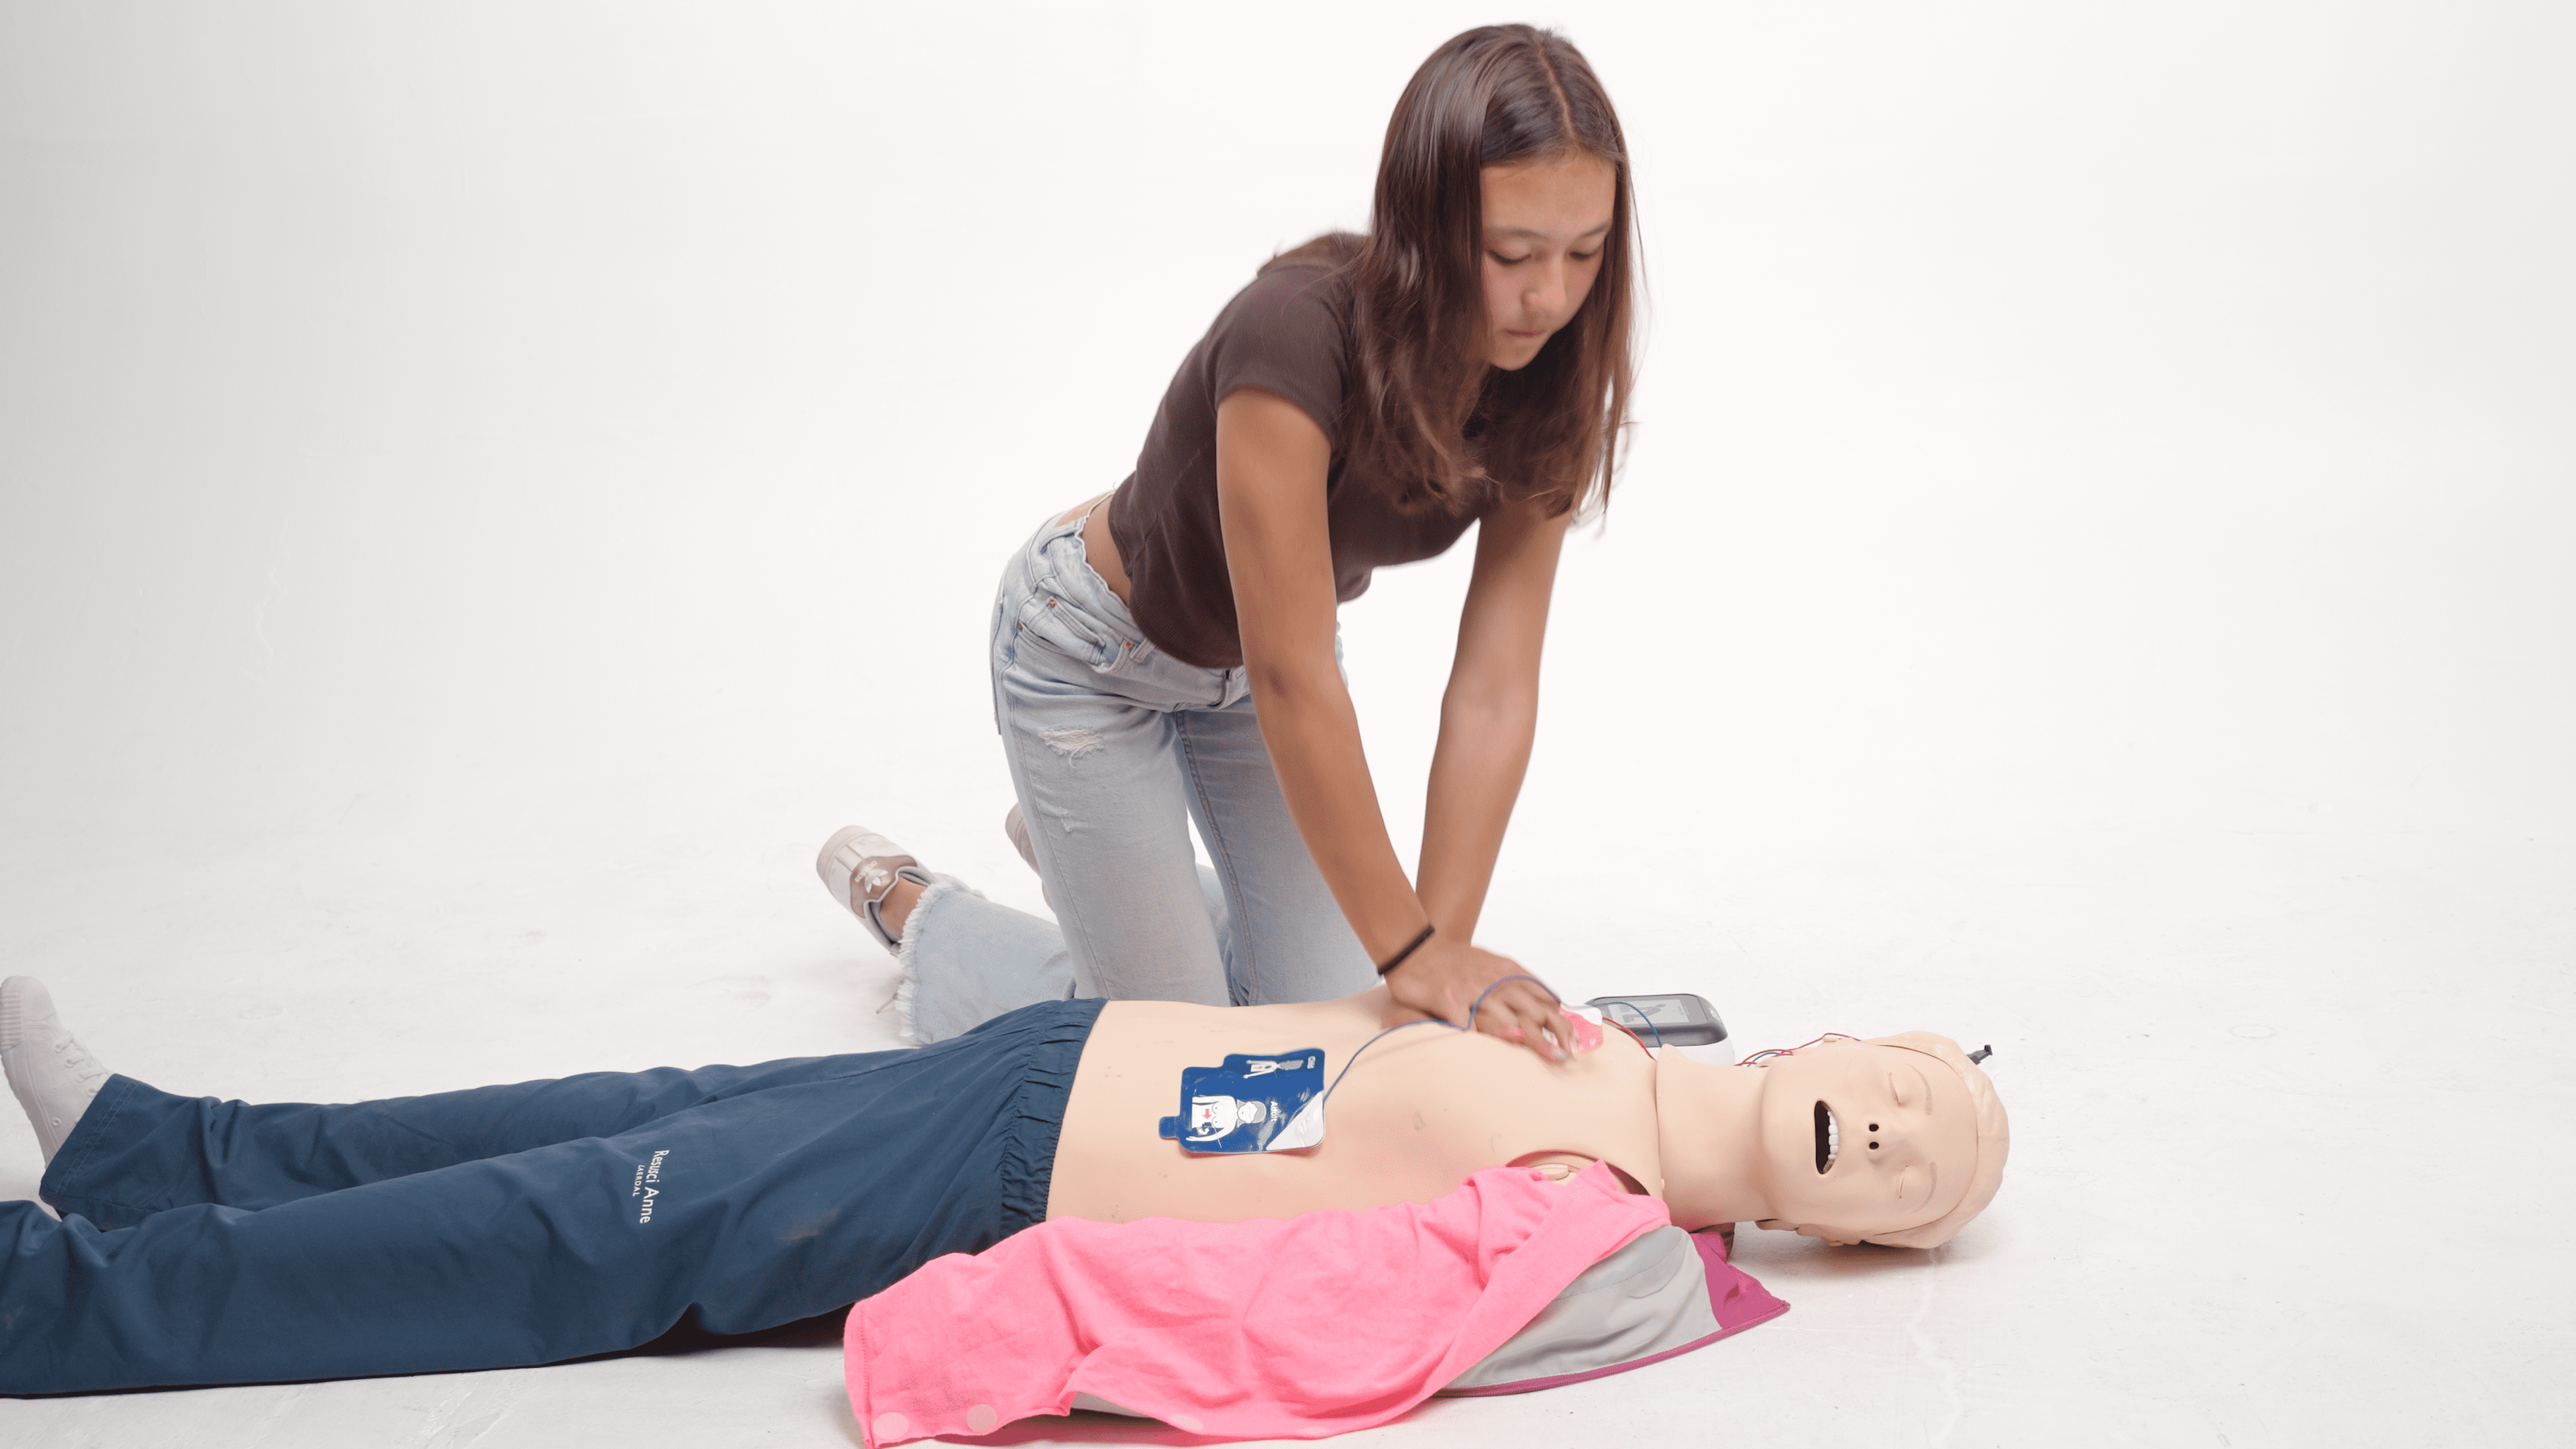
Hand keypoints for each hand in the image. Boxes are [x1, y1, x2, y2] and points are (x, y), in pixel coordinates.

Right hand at [1381, 936, 1575, 1064]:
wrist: (1414, 946)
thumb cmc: (1454, 961)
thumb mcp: (1492, 963)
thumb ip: (1518, 981)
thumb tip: (1550, 1001)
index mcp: (1507, 971)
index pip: (1542, 996)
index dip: (1561, 1019)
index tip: (1577, 1039)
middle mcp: (1494, 981)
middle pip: (1532, 1010)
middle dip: (1555, 1032)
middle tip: (1571, 1054)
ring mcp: (1471, 990)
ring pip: (1507, 1017)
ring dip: (1533, 1039)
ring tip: (1551, 1055)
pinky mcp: (1449, 999)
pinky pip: (1468, 1023)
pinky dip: (1484, 1037)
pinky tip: (1499, 1051)